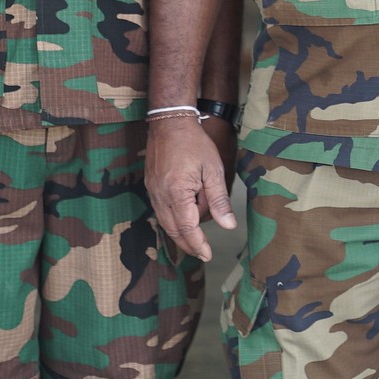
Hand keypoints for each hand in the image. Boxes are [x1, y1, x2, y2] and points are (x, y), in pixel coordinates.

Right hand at [146, 117, 235, 261]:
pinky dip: (172, 220)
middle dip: (188, 244)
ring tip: (196, 241)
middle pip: (173, 230)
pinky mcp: (151, 187)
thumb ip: (219, 200)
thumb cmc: (194, 144)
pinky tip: (183, 221)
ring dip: (180, 234)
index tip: (207, 254)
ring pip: (165, 222)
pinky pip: (161, 211)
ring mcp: (153, 192)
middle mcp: (160, 196)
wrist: (170, 124)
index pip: (187, 227)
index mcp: (177, 193)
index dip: (198, 244)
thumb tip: (227, 225)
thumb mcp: (213, 171)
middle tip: (202, 253)